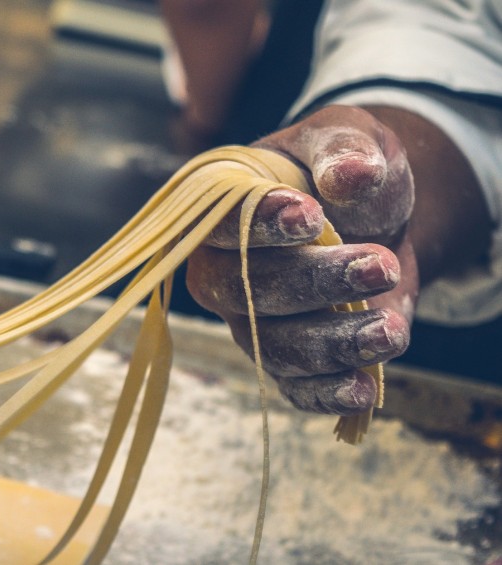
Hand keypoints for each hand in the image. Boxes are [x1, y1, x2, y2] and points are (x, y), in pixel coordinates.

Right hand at [186, 106, 416, 414]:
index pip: (221, 225)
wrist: (372, 217)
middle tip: (380, 265)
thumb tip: (350, 176)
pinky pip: (293, 386)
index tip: (311, 218)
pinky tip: (364, 387)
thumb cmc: (342, 170)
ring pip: (274, 346)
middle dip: (314, 284)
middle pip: (246, 292)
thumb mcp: (347, 136)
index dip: (260, 227)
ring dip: (333, 342)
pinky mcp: (283, 358)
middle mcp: (222, 271)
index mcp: (221, 211)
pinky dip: (325, 393)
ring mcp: (248, 320)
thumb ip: (344, 148)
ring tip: (390, 329)